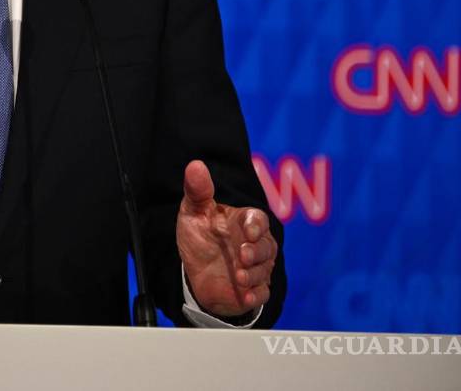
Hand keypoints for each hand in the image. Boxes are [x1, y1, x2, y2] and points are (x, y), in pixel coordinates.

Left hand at [176, 160, 276, 318]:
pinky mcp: (253, 289)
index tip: (249, 230)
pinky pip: (262, 293)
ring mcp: (256, 267)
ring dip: (254, 274)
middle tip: (243, 255)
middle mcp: (254, 244)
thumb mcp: (193, 212)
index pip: (258, 219)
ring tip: (239, 277)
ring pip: (265, 270)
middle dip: (257, 252)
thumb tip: (195, 165)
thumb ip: (197, 191)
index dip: (256, 225)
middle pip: (267, 246)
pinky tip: (244, 296)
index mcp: (243, 222)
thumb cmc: (199, 236)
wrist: (194, 272)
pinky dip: (255, 295)